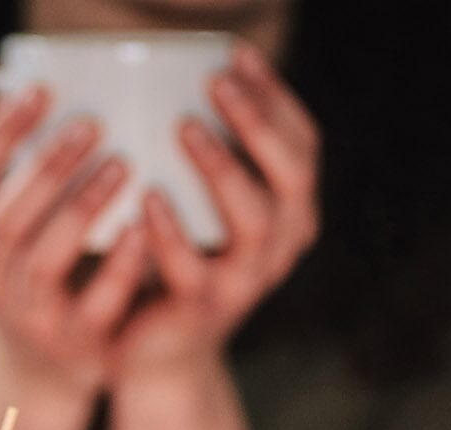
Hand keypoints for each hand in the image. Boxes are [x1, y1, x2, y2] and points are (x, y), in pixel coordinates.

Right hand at [0, 86, 149, 393]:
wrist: (39, 380)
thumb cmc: (31, 286)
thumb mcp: (2, 240)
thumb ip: (9, 181)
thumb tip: (20, 89)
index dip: (0, 130)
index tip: (40, 90)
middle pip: (7, 214)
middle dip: (48, 164)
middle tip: (91, 123)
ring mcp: (29, 318)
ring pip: (44, 258)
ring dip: (82, 207)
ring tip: (122, 164)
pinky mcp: (75, 344)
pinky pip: (97, 300)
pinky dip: (120, 262)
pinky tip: (143, 226)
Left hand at [112, 43, 320, 381]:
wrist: (158, 354)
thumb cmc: (177, 265)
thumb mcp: (204, 211)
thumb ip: (209, 164)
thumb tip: (185, 79)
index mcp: (291, 215)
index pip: (302, 145)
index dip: (276, 97)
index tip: (237, 54)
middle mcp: (280, 248)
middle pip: (291, 175)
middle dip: (256, 122)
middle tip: (216, 82)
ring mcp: (245, 283)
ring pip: (253, 221)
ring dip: (221, 169)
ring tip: (185, 128)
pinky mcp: (202, 311)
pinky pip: (191, 267)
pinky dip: (170, 230)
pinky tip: (148, 198)